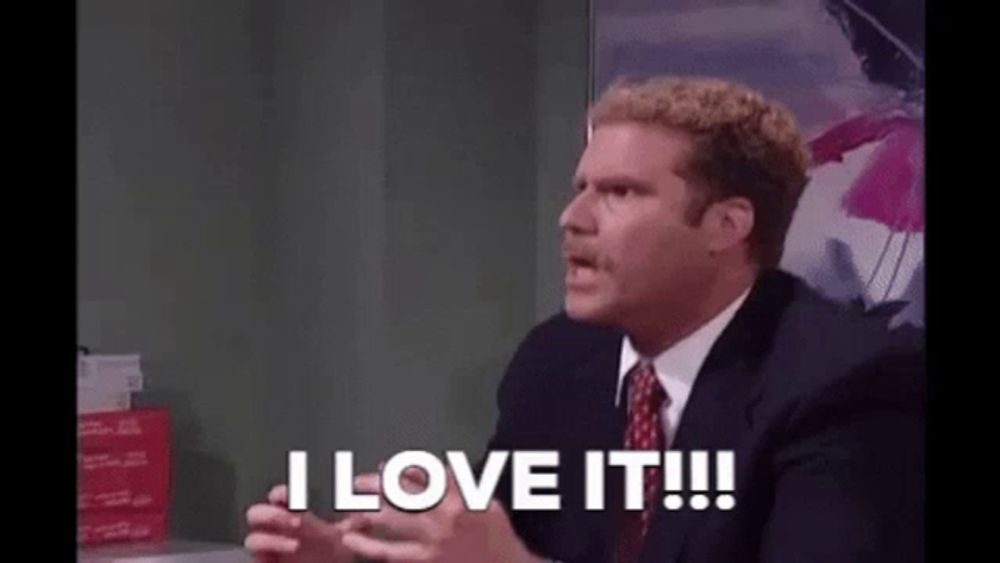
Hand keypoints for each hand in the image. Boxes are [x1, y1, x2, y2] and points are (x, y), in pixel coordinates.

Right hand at [244, 484, 355, 562]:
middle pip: (256, 514)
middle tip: (293, 518)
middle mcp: (278, 533)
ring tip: (294, 541)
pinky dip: (269, 551)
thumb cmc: (330, 558)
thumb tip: (366, 506)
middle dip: (271, 514)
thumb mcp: (344, 537)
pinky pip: (256, 558)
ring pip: (252, 538)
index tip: (292, 493)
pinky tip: (290, 548)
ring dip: (270, 537)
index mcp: (293, 519)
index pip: (278, 498)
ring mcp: (271, 551)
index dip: (281, 493)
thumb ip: (354, 522)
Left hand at [341, 466, 543, 562]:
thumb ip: (461, 486)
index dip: (400, 470)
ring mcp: (433, 540)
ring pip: (393, 520)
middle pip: (403, 494)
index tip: (382, 466)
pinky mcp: (425, 561)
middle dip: (377, 485)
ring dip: (368, 509)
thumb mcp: (486, 503)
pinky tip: (351, 539)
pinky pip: (391, 552)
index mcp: (460, 497)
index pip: (425, 477)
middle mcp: (444, 516)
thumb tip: (438, 471)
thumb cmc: (496, 536)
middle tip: (358, 482)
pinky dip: (369, 545)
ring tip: (350, 504)